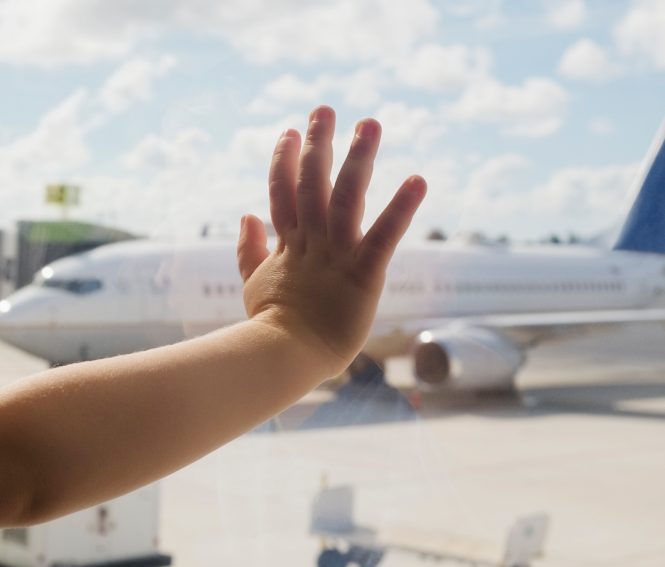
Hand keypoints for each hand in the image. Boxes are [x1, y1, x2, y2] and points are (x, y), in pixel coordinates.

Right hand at [237, 106, 425, 373]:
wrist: (284, 359)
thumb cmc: (271, 328)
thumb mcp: (253, 284)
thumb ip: (249, 249)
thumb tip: (246, 214)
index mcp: (286, 246)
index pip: (282, 193)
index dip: (285, 160)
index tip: (290, 132)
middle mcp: (310, 243)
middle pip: (313, 184)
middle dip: (320, 144)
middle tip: (326, 109)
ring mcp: (335, 256)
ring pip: (347, 198)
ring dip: (359, 159)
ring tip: (370, 125)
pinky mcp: (363, 274)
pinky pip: (385, 235)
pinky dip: (401, 208)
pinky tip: (418, 180)